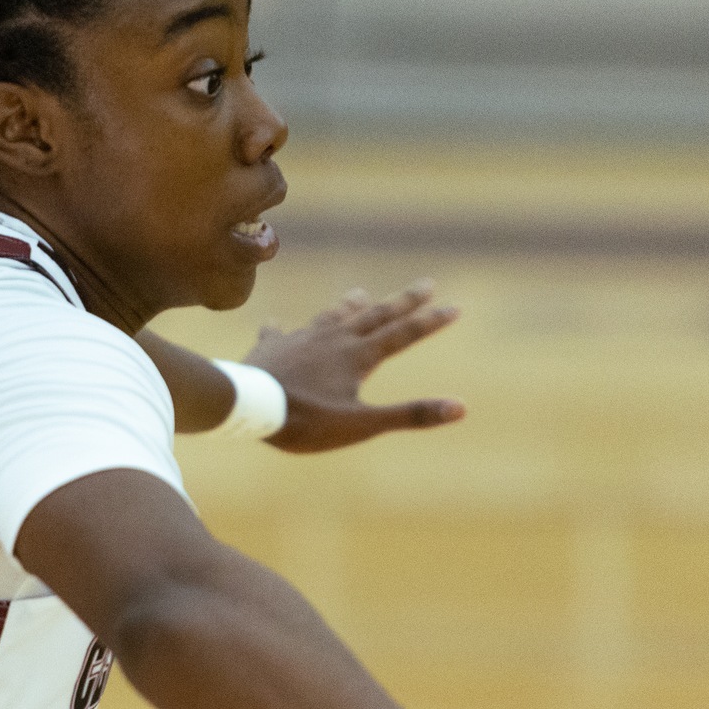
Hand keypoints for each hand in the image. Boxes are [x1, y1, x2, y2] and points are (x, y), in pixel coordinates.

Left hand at [247, 281, 463, 452]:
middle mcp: (333, 339)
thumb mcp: (363, 424)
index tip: (455, 307)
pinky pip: (278, 333)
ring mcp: (300, 339)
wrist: (248, 407)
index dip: (431, 322)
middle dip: (403, 301)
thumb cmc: (307, 421)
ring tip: (361, 294)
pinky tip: (276, 324)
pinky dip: (282, 329)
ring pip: (331, 316)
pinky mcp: (271, 347)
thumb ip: (410, 414)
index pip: (403, 335)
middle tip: (426, 284)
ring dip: (350, 305)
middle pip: (375, 316)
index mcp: (358, 356)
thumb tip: (460, 408)